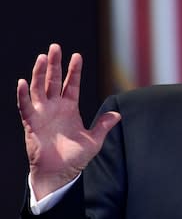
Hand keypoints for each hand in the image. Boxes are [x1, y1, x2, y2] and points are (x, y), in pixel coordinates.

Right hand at [17, 44, 120, 199]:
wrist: (60, 173)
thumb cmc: (75, 158)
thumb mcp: (94, 139)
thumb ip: (104, 125)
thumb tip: (118, 114)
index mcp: (69, 108)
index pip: (71, 84)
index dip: (74, 70)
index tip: (77, 55)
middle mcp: (55, 107)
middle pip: (53, 80)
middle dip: (55, 64)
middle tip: (55, 47)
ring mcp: (42, 114)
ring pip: (39, 88)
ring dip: (40, 73)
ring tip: (42, 57)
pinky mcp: (31, 123)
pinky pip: (25, 106)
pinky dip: (22, 94)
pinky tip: (23, 81)